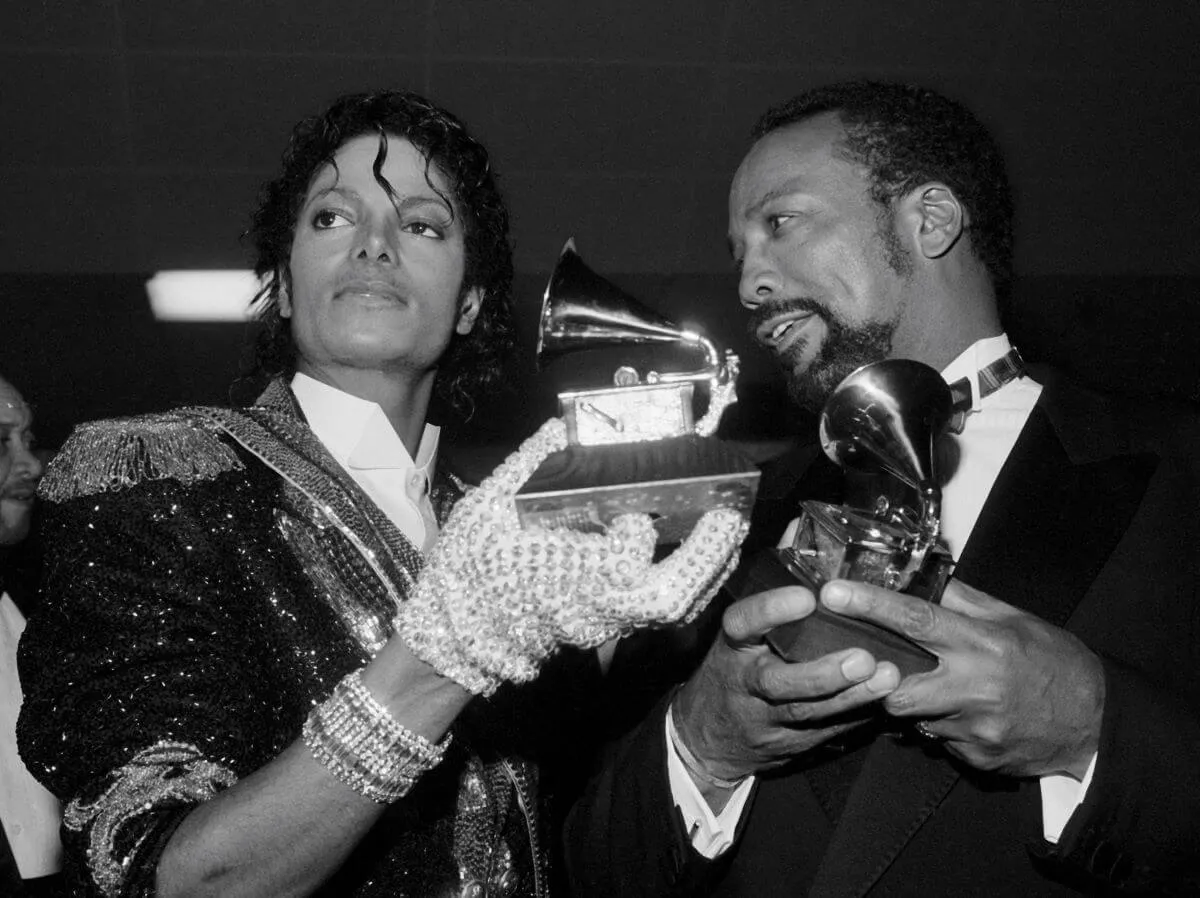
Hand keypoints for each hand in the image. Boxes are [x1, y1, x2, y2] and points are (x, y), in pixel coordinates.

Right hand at [393, 419, 748, 695]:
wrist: (458, 630)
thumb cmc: (473, 566)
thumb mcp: (491, 503)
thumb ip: (532, 461)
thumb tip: (566, 422)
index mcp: (563, 574)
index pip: (620, 552)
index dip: (638, 522)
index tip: (641, 489)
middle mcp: (595, 605)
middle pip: (670, 592)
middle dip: (708, 552)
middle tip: (731, 508)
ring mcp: (610, 622)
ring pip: (678, 606)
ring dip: (711, 564)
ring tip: (730, 520)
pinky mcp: (615, 626)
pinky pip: (669, 610)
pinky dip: (696, 579)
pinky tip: (707, 546)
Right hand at [673, 586, 900, 782]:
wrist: (711, 734)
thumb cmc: (735, 661)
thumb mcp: (743, 621)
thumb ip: (774, 573)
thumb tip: (798, 525)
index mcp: (734, 645)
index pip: (743, 625)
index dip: (770, 611)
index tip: (806, 596)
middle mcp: (747, 682)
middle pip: (777, 682)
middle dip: (820, 673)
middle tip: (862, 657)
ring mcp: (769, 717)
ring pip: (808, 711)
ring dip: (850, 696)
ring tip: (887, 677)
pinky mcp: (792, 741)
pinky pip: (826, 730)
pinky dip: (857, 716)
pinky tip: (885, 701)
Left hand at [820, 578, 1104, 778]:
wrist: (1097, 723)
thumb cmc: (1055, 662)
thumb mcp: (1015, 620)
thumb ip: (964, 601)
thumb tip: (921, 576)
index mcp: (983, 644)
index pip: (915, 620)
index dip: (869, 605)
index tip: (833, 593)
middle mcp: (974, 687)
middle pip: (896, 685)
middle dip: (879, 677)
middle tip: (881, 665)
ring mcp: (974, 728)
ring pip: (913, 716)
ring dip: (915, 701)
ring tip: (940, 688)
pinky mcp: (977, 757)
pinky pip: (938, 739)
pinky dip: (941, 725)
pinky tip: (965, 715)